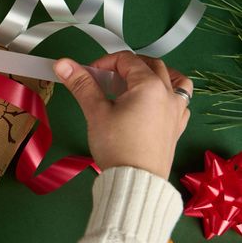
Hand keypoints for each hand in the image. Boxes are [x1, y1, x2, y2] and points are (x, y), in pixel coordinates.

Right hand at [54, 51, 191, 178]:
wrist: (135, 182)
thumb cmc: (117, 146)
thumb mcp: (96, 112)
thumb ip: (82, 85)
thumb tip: (63, 64)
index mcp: (149, 85)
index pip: (126, 60)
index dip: (104, 63)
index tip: (89, 75)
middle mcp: (168, 94)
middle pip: (151, 65)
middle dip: (127, 66)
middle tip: (107, 78)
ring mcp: (176, 111)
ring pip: (174, 80)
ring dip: (156, 75)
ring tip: (138, 82)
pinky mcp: (177, 127)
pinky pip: (180, 102)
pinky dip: (168, 95)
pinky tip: (153, 104)